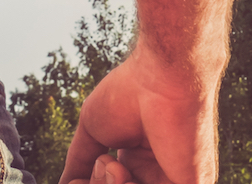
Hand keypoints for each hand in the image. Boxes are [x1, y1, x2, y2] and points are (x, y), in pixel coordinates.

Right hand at [58, 47, 218, 183]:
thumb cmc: (129, 92)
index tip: (76, 180)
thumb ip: (79, 161)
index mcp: (141, 162)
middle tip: (104, 161)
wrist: (159, 77)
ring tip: (113, 165)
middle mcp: (159, 174)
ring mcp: (175, 180)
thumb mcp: (94, 131)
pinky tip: (122, 173)